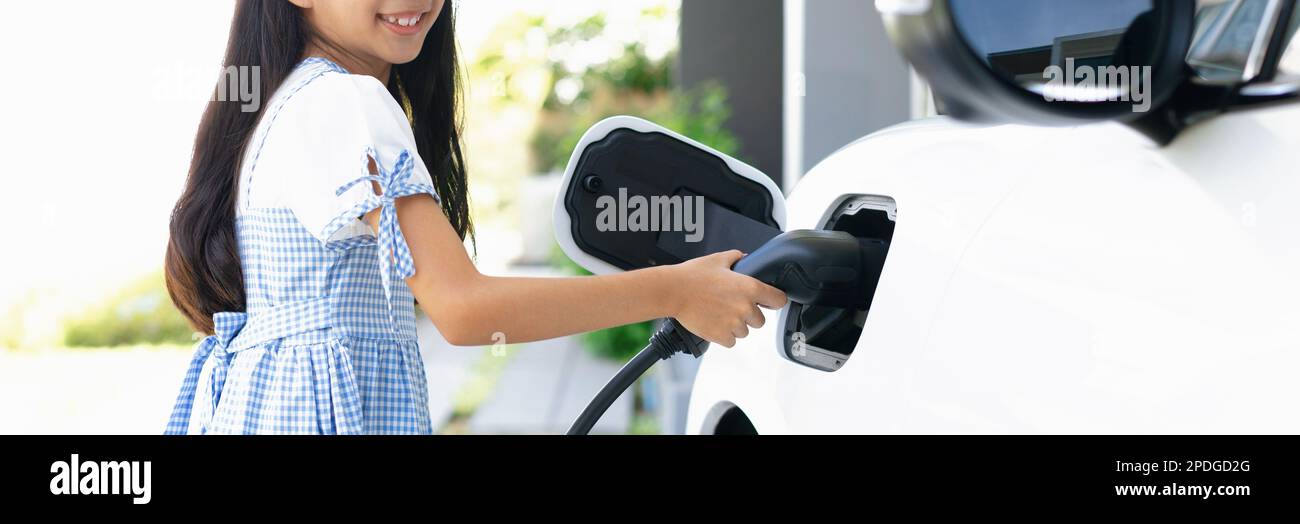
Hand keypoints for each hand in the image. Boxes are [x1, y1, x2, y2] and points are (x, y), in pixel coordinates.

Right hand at [666, 250, 787, 347]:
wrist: (673, 292)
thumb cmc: (693, 275)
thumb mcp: (718, 259)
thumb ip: (737, 258)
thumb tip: (745, 258)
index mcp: (750, 287)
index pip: (779, 300)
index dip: (774, 301)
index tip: (769, 302)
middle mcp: (745, 308)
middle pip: (761, 321)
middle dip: (750, 315)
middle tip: (732, 306)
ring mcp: (734, 324)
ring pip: (744, 332)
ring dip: (736, 326)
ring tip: (719, 313)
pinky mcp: (721, 336)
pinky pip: (731, 341)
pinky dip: (724, 335)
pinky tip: (714, 322)